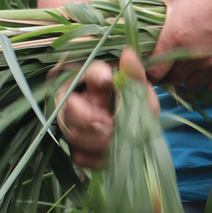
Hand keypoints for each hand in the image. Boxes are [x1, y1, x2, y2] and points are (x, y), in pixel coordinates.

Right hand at [53, 48, 158, 169]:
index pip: (89, 72)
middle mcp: (78, 99)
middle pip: (69, 107)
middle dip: (88, 118)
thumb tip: (128, 54)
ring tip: (113, 142)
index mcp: (95, 80)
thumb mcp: (142, 92)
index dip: (95, 76)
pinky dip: (95, 158)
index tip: (106, 80)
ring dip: (94, 141)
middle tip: (110, 125)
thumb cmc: (138, 107)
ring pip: (71, 133)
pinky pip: (78, 155)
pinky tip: (110, 156)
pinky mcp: (77, 147)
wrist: (140, 134)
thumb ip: (135, 75)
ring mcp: (75, 125)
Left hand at [149, 0, 211, 93]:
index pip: (154, 72)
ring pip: (192, 85)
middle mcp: (192, 56)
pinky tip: (204, 70)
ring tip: (188, 66)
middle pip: (173, 80)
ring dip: (187, 78)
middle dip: (169, 74)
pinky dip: (206, 81)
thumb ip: (157, 5)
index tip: (152, 68)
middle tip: (170, 65)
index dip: (151, 73)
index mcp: (174, 38)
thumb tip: (147, 14)